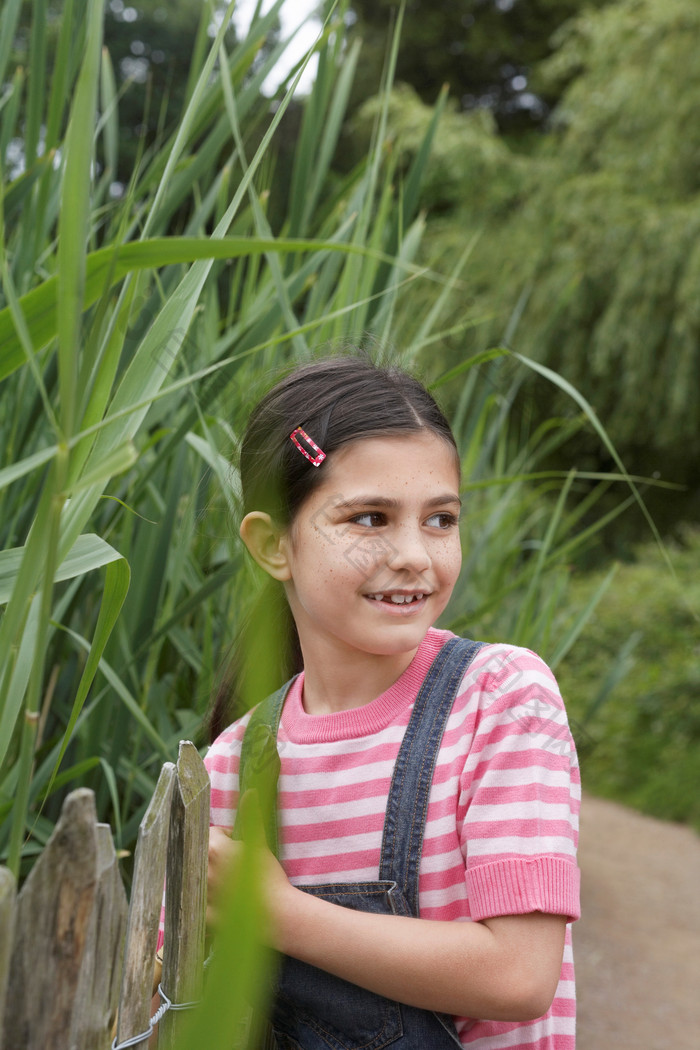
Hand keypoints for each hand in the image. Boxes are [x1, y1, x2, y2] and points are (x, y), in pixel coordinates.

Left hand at [207, 790, 294, 944]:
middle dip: (214, 858)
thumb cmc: (269, 876)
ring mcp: (200, 894)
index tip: (239, 848)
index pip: (212, 835)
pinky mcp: (202, 916)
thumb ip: (251, 816)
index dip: (227, 839)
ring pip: (197, 879)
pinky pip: (197, 906)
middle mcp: (202, 870)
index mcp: (214, 849)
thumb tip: (251, 791)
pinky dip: (206, 904)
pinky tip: (223, 905)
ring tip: (229, 886)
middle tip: (233, 868)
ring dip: (208, 878)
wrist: (277, 914)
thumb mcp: (259, 843)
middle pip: (202, 856)